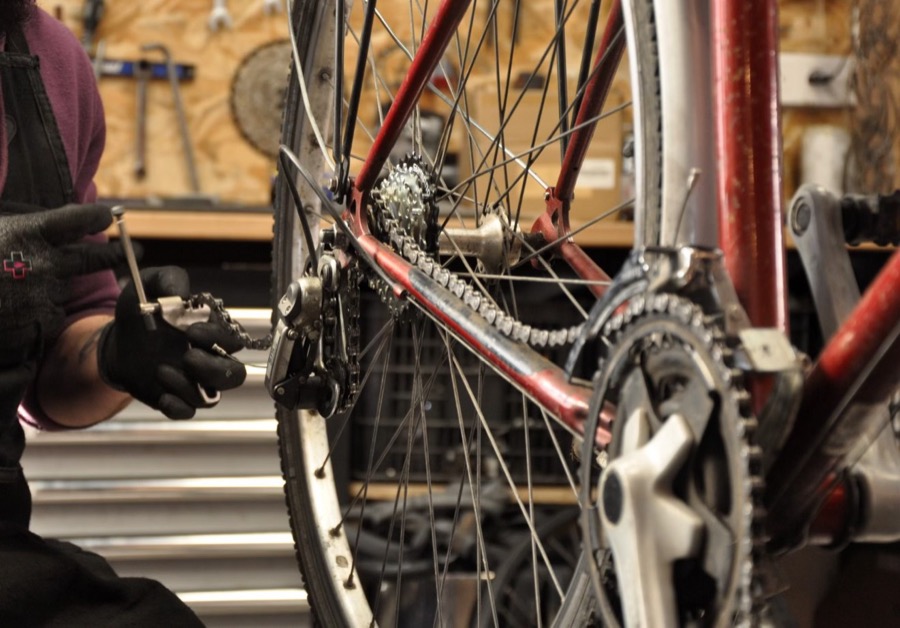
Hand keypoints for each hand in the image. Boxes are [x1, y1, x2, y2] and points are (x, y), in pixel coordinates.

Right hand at [0, 202, 123, 345]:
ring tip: (16, 288)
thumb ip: (18, 222)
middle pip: (92, 257)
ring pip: (63, 290)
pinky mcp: (40, 323)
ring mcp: (45, 295)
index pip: (78, 219)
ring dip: (50, 289)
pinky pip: (49, 317)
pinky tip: (12, 311)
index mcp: (30, 233)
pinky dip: (36, 314)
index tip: (108, 216)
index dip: (96, 217)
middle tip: (133, 251)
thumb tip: (42, 219)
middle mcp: (45, 263)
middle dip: (115, 254)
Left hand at [97, 266, 246, 418]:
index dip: (219, 338)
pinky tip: (162, 396)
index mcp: (211, 332)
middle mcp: (209, 359)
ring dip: (189, 386)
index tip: (192, 330)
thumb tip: (181, 294)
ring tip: (161, 370)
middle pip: (235, 375)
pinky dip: (178, 406)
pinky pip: (188, 412)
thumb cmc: (140, 312)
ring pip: (213, 397)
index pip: (233, 340)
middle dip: (214, 369)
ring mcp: (194, 382)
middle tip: (187, 357)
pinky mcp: (176, 398)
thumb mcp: (149, 285)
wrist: (115, 341)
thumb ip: (169, 280)